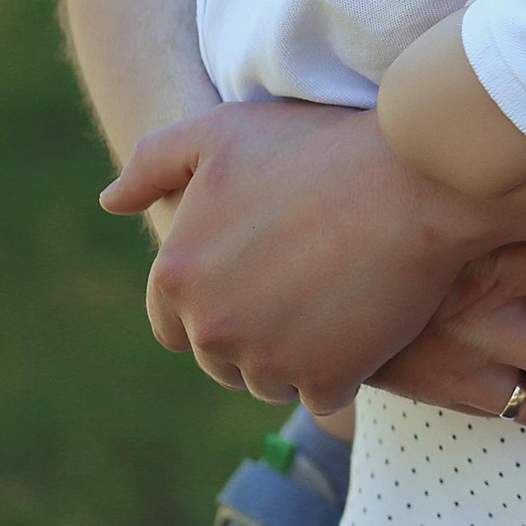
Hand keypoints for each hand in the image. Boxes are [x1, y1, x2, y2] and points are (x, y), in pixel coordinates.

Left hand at [100, 100, 495, 410]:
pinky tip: (366, 321)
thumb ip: (152, 161)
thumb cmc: (321, 145)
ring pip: (271, 381)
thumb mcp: (223, 131)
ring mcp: (267, 359)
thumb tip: (109, 201)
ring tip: (339, 298)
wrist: (417, 173)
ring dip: (298, 355)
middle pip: (222, 359)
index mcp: (175, 275)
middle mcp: (210, 327)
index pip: (174, 324)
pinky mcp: (325, 379)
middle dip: (257, 331)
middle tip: (309, 282)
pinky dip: (343, 369)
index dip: (218, 299)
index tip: (264, 273)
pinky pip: (323, 394)